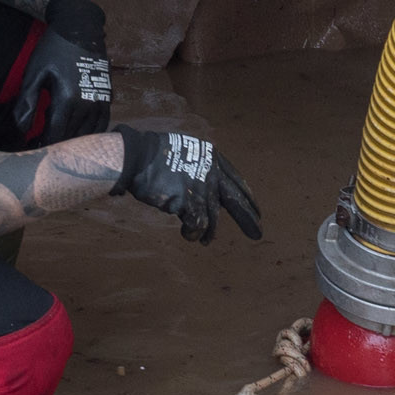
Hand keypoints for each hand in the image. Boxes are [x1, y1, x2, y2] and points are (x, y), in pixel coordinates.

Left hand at [10, 0, 113, 142]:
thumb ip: (27, 102)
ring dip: (74, 140)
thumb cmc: (53, 49)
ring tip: (58, 138)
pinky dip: (91, 133)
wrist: (80, 27)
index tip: (33, 148)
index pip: (56, 135)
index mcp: (67, 99)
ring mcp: (101, 101)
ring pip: (89, 134)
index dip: (44, 145)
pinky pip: (102, 124)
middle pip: (72, 138)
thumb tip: (22, 130)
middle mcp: (88, 104)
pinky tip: (78, 132)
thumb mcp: (34, 73)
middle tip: (43, 144)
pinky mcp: (108, 96)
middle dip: (57, 145)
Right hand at [115, 126, 262, 243]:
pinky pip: (198, 224)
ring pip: (213, 218)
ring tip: (203, 241)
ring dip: (208, 232)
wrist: (137, 156)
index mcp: (212, 158)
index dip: (247, 197)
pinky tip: (187, 235)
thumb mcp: (186, 153)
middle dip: (247, 218)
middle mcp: (212, 172)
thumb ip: (200, 170)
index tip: (256, 211)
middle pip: (235, 200)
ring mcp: (201, 187)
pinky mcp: (189, 201)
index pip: (236, 181)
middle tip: (257, 233)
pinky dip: (192, 233)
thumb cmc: (154, 155)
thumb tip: (207, 192)